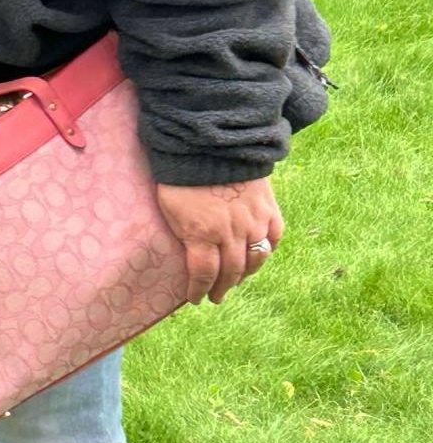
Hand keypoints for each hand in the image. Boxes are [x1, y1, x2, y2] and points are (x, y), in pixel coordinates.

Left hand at [155, 177, 282, 303]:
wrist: (207, 144)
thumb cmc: (179, 177)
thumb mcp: (170, 210)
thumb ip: (183, 236)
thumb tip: (189, 257)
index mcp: (202, 234)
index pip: (203, 274)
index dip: (199, 289)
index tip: (195, 298)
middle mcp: (231, 232)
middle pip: (230, 271)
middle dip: (222, 287)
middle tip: (216, 296)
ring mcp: (253, 220)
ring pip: (255, 258)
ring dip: (244, 273)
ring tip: (235, 281)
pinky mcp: (268, 207)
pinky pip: (273, 237)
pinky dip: (266, 250)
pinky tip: (258, 256)